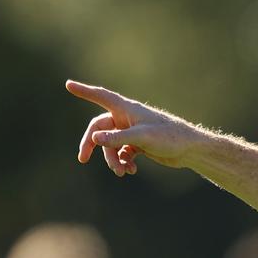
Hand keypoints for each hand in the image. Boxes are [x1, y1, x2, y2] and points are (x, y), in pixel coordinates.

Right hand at [66, 80, 201, 174]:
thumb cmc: (169, 136)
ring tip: (122, 172)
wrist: (190, 149)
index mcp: (127, 109)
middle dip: (92, 144)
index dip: (84, 91)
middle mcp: (127, 118)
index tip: (68, 85)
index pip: (101, 96)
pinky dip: (124, 162)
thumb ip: (117, 138)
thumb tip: (94, 138)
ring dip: (113, 159)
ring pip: (111, 145)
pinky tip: (131, 171)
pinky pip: (122, 153)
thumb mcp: (142, 137)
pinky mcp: (138, 145)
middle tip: (82, 159)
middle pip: (100, 129)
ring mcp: (132, 132)